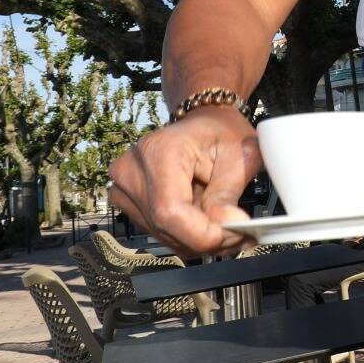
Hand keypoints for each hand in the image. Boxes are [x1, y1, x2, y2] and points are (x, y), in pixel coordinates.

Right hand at [108, 106, 261, 258]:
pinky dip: (187, 236)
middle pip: (165, 227)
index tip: (234, 233)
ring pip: (163, 235)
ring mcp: (124, 188)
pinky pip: (160, 232)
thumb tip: (227, 226)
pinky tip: (207, 224)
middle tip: (238, 232)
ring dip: (198, 240)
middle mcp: (131, 170)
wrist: (202, 122)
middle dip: (207, 239)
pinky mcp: (128, 202)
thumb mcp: (238, 155)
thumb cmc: (220, 132)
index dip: (203, 233)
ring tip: (225, 225)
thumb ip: (228, 193)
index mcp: (158, 151)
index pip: (169, 211)